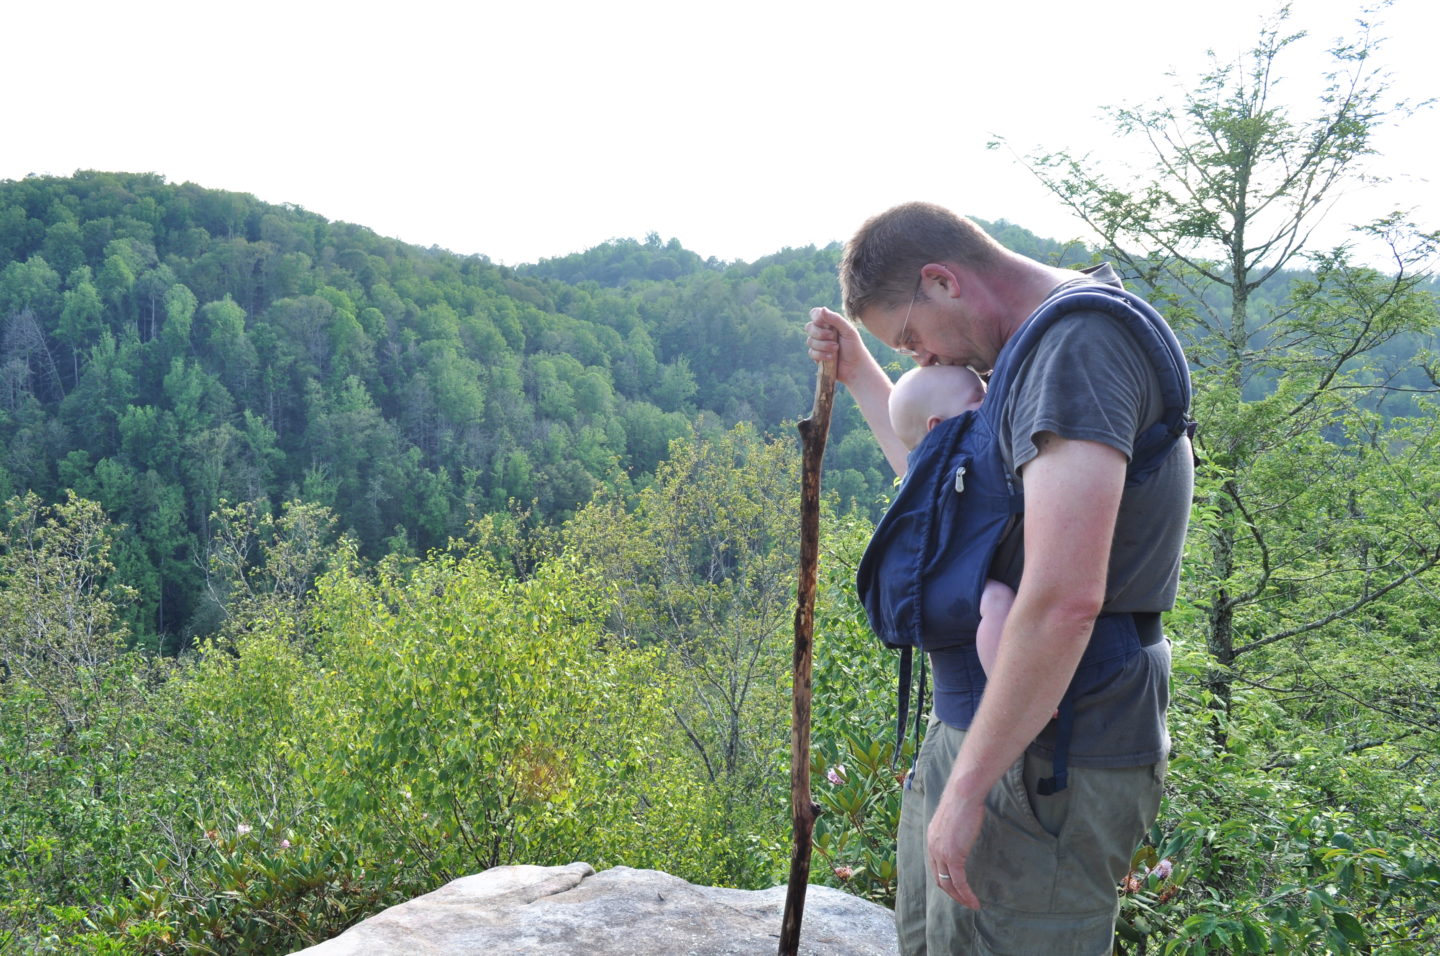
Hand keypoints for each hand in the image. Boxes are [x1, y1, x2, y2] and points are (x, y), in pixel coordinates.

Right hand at [805, 306, 867, 386]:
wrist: (855, 367)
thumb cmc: (854, 347)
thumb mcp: (848, 330)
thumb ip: (835, 319)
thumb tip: (822, 309)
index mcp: (830, 323)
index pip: (815, 314)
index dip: (816, 317)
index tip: (823, 322)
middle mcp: (822, 332)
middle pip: (809, 327)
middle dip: (820, 333)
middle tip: (833, 337)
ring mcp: (819, 344)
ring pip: (810, 341)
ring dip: (823, 345)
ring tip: (836, 349)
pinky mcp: (817, 356)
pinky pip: (811, 353)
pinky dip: (821, 355)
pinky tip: (831, 358)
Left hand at [926, 788, 984, 908]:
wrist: (963, 794)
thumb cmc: (962, 800)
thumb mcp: (953, 817)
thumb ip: (953, 828)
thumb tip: (962, 830)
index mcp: (931, 839)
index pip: (935, 866)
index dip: (945, 878)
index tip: (956, 886)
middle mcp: (932, 848)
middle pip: (939, 878)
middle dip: (951, 892)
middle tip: (963, 900)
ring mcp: (941, 853)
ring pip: (948, 884)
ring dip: (959, 898)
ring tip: (971, 905)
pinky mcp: (953, 856)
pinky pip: (959, 882)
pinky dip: (966, 895)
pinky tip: (974, 902)